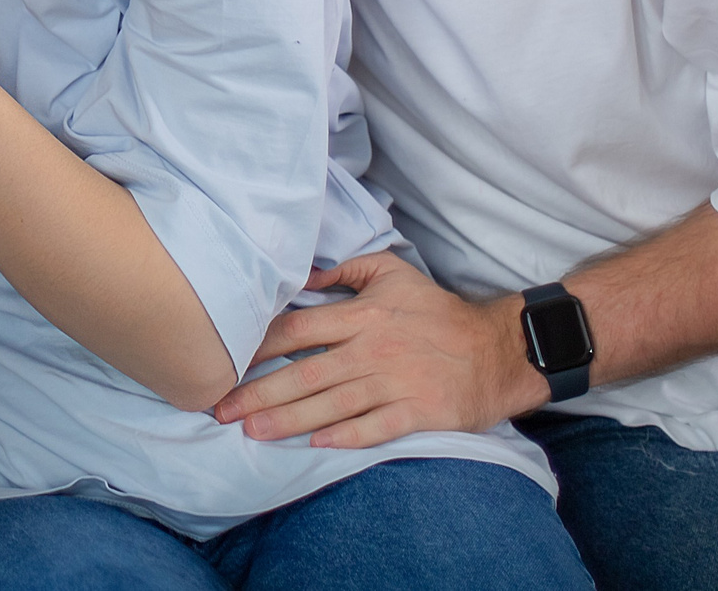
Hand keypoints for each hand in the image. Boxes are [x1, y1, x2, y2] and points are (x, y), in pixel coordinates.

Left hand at [209, 250, 545, 449]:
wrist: (496, 349)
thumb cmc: (437, 312)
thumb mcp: (393, 273)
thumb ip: (346, 270)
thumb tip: (304, 274)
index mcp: (362, 316)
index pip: (298, 329)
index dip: (259, 346)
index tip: (226, 359)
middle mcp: (372, 349)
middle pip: (306, 372)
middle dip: (260, 392)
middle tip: (221, 409)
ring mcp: (394, 383)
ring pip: (332, 404)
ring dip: (289, 419)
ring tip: (252, 432)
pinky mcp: (418, 412)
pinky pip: (375, 427)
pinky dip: (346, 437)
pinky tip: (315, 446)